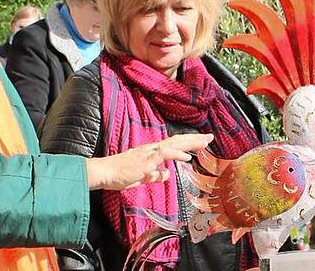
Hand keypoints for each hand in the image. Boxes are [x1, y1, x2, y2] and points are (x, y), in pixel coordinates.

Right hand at [85, 133, 212, 190]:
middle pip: (176, 141)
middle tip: (210, 137)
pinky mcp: (145, 160)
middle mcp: (151, 149)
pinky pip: (164, 154)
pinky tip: (187, 156)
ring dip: (190, 143)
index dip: (187, 143)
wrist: (104, 173)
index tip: (201, 142)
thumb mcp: (141, 177)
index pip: (173, 144)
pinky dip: (176, 154)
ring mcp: (148, 153)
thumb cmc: (119, 175)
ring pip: (173, 144)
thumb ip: (154, 175)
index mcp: (150, 152)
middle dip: (194, 140)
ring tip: (204, 142)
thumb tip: (167, 174)